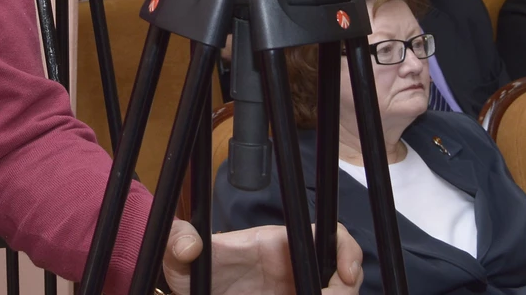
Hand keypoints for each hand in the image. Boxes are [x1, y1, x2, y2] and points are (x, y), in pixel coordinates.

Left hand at [162, 220, 363, 294]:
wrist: (197, 293)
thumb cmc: (194, 275)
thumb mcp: (181, 261)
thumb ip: (178, 242)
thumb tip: (190, 245)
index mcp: (278, 245)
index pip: (325, 236)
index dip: (344, 250)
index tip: (345, 275)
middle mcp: (295, 268)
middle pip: (342, 274)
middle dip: (346, 290)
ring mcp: (296, 289)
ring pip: (337, 294)